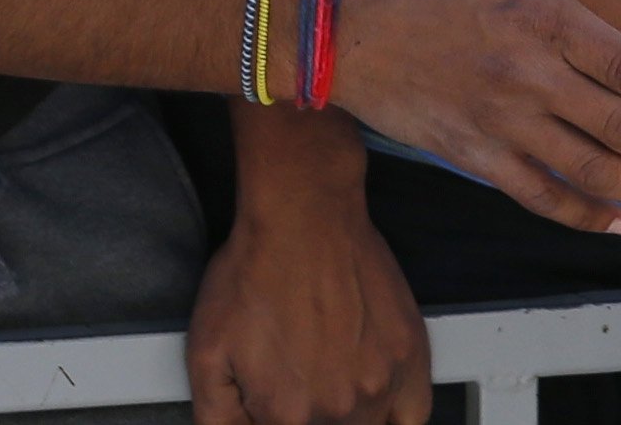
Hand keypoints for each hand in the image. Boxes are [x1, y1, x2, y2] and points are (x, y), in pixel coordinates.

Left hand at [188, 153, 433, 424]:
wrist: (302, 216)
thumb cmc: (256, 271)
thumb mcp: (206, 353)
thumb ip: (217, 417)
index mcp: (288, 416)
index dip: (277, 417)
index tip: (278, 399)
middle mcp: (339, 409)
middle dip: (309, 414)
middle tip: (299, 381)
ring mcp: (380, 383)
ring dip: (349, 415)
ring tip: (329, 376)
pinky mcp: (410, 355)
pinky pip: (414, 413)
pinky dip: (397, 413)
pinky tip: (375, 396)